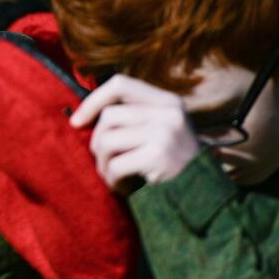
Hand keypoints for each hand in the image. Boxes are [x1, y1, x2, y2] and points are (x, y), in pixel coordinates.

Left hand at [69, 74, 201, 191]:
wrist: (201, 194)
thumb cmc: (169, 165)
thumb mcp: (159, 131)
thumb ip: (131, 118)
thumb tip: (80, 117)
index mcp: (168, 101)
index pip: (120, 84)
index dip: (92, 101)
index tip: (76, 122)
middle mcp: (169, 112)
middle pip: (109, 116)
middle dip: (97, 142)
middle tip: (105, 162)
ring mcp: (166, 132)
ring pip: (107, 140)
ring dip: (103, 164)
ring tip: (113, 176)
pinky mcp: (159, 155)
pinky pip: (116, 165)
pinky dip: (112, 180)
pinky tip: (122, 187)